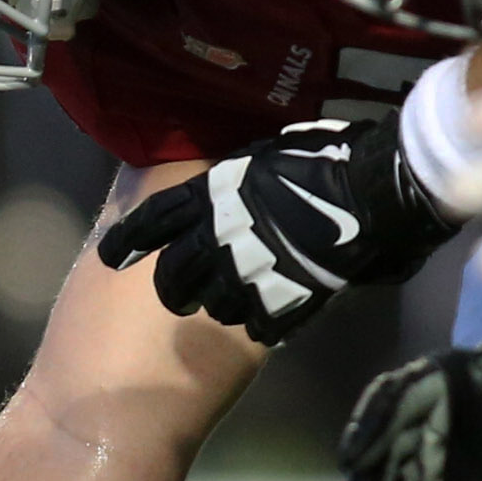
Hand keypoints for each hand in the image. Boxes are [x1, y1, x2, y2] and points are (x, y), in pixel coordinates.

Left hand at [97, 117, 456, 342]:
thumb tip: (226, 188)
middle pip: (173, 274)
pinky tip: (265, 322)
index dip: (129, 239)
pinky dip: (259, 324)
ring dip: (215, 305)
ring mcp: (249, 272)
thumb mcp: (263, 156)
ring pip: (212, 304)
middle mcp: (219, 236)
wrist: (371, 190)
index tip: (111, 256)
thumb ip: (235, 182)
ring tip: (225, 307)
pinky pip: (257, 323)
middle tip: (174, 295)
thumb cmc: (322, 159)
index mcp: (211, 195)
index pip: (154, 220)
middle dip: (170, 286)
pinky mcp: (282, 300)